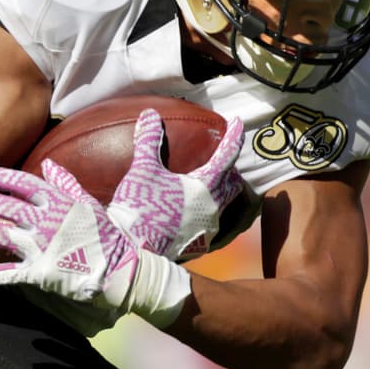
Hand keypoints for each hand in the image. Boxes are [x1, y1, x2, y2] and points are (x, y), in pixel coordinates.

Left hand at [0, 161, 192, 327]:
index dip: (4, 178)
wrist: (119, 270)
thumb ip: (66, 184)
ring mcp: (42, 248)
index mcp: (59, 204)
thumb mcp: (89, 205)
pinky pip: (10, 273)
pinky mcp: (40, 272)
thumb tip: (49, 164)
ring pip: (3, 235)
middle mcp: (47, 223)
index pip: (25, 185)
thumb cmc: (106, 236)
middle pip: (7, 208)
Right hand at [107, 109, 244, 260]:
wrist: (133, 252)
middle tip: (222, 162)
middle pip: (233, 185)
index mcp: (206, 187)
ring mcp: (207, 229)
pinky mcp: (197, 245)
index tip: (236, 123)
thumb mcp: (142, 171)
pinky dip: (203, 214)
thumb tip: (150, 115)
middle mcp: (213, 208)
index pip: (227, 154)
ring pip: (223, 206)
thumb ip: (149, 142)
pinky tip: (188, 214)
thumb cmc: (140, 209)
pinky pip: (208, 225)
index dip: (233, 135)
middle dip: (231, 172)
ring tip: (206, 188)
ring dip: (219, 194)